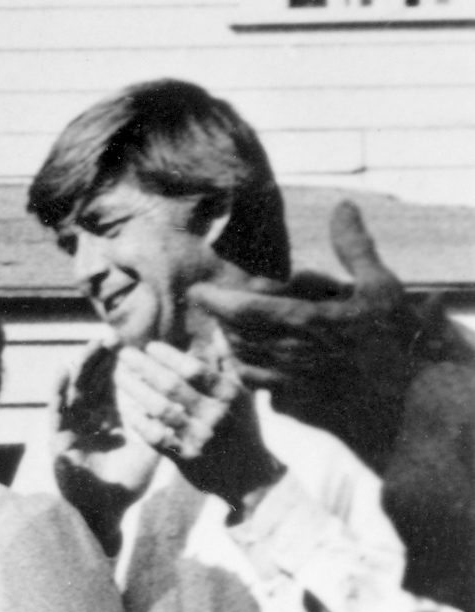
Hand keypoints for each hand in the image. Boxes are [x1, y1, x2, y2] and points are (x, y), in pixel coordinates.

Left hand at [112, 335, 276, 507]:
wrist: (247, 475)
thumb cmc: (242, 425)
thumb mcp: (241, 394)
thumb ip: (225, 362)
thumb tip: (214, 330)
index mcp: (229, 394)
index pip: (194, 369)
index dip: (169, 356)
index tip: (149, 346)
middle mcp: (214, 414)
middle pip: (172, 386)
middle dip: (144, 367)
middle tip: (124, 354)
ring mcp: (199, 436)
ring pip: (158, 408)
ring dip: (135, 390)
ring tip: (118, 376)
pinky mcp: (184, 457)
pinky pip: (154, 435)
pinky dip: (139, 419)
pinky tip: (126, 407)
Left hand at [186, 205, 451, 455]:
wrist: (411, 398)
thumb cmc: (396, 339)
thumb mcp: (380, 286)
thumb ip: (354, 247)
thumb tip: (343, 206)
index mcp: (305, 322)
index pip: (241, 309)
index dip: (215, 300)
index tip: (198, 291)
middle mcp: (289, 354)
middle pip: (234, 334)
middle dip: (221, 319)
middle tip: (217, 307)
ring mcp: (288, 383)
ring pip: (240, 361)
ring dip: (230, 343)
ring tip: (229, 330)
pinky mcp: (293, 405)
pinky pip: (256, 387)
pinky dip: (246, 370)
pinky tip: (252, 361)